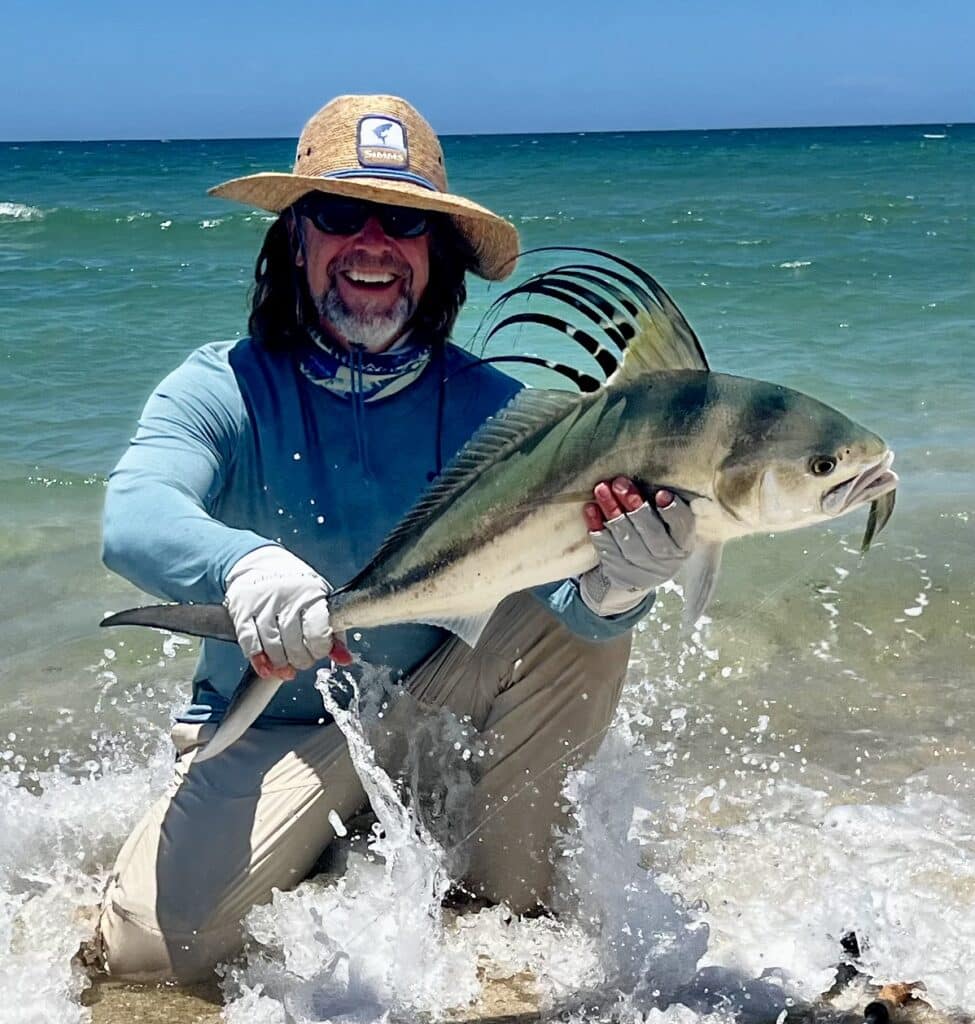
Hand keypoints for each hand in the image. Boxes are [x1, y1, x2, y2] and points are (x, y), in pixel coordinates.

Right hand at [224, 546, 351, 679]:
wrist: (259, 563)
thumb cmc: (297, 588)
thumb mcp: (320, 602)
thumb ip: (334, 632)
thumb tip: (344, 660)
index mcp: (312, 594)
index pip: (319, 629)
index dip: (320, 648)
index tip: (319, 651)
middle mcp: (287, 597)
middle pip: (294, 641)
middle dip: (301, 659)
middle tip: (303, 660)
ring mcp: (263, 603)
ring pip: (272, 644)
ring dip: (280, 663)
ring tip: (286, 667)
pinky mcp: (242, 610)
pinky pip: (249, 641)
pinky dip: (258, 659)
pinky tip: (266, 667)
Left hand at [579, 477, 694, 615]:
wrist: (637, 573)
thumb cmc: (654, 535)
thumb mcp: (667, 523)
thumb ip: (662, 503)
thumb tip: (653, 468)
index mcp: (683, 542)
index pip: (683, 526)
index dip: (673, 511)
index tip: (661, 494)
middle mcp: (666, 559)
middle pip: (651, 531)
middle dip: (634, 505)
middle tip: (619, 483)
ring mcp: (642, 569)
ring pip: (625, 539)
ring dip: (612, 511)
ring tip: (601, 489)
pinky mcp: (619, 573)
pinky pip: (606, 548)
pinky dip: (597, 527)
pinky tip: (590, 509)